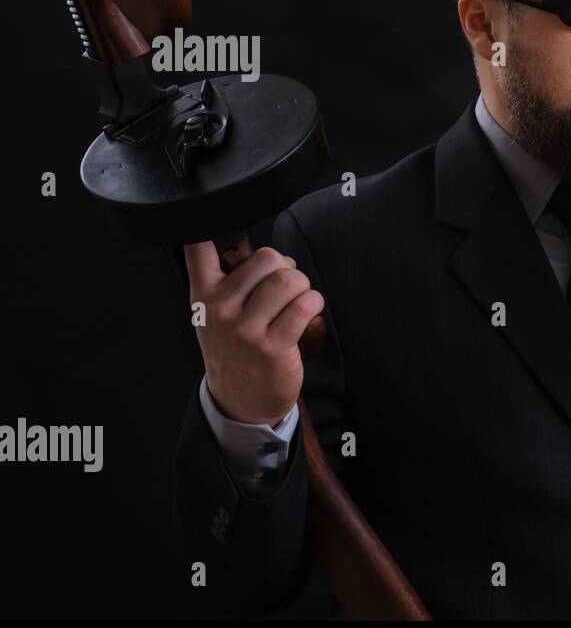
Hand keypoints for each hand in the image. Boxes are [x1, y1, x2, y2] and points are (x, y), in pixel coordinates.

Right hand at [183, 236, 324, 424]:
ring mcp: (246, 328)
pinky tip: (307, 311)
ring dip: (303, 286)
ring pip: (289, 279)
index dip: (213, 226)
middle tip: (285, 287)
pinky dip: (314, 303)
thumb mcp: (213, 313)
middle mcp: (221, 309)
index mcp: (204, 295)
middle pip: (268, 258)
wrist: (240, 401)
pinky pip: (305, 305)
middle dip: (287, 267)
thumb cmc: (234, 350)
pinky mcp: (272, 345)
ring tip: (297, 300)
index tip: (232, 231)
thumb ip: (224, 279)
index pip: (198, 248)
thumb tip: (245, 242)